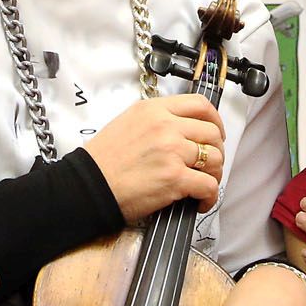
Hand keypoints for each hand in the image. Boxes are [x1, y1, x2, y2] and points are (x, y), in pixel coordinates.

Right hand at [85, 94, 223, 222]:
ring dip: (214, 174)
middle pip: (212, 133)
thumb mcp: (128, 122)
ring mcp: (172, 151)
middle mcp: (166, 126)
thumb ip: (157, 120)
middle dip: (217, 151)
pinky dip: (209, 196)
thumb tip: (182, 130)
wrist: (89, 185)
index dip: (215, 121)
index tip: (215, 133)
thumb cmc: (104, 160)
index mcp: (154, 110)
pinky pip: (208, 185)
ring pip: (215, 159)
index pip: (199, 104)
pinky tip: (199, 201)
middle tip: (210, 164)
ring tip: (203, 183)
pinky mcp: (175, 178)